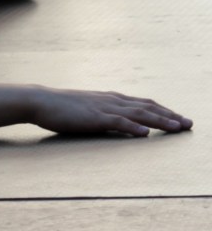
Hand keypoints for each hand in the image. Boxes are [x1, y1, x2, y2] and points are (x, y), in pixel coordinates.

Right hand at [31, 86, 191, 136]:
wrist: (40, 101)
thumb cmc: (60, 107)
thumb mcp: (86, 108)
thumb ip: (104, 114)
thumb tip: (118, 122)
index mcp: (109, 98)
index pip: (142, 103)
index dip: (162, 110)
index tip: (179, 118)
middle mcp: (111, 100)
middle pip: (147, 107)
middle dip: (170, 115)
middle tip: (189, 124)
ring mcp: (103, 108)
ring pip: (139, 113)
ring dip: (160, 120)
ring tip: (178, 127)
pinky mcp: (94, 117)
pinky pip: (118, 121)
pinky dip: (134, 126)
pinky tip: (146, 132)